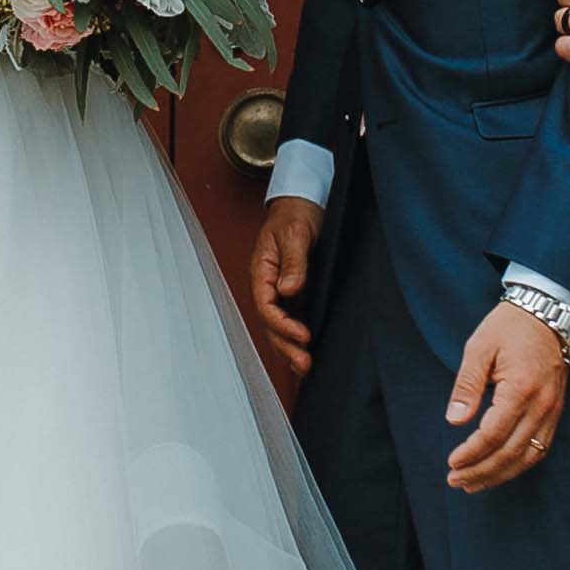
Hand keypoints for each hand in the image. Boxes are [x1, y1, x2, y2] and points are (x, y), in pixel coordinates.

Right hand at [246, 195, 325, 370]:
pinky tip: (307, 351)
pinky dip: (297, 337)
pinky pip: (293, 318)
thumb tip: (288, 290)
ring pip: (280, 326)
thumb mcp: (295, 233)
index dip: (282, 324)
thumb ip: (293, 262)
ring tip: (305, 367)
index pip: (266, 306)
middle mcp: (268, 284)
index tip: (302, 335)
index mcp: (262, 271)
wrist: (303, 202)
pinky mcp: (296, 292)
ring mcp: (281, 290)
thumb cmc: (295, 213)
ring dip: (290, 347)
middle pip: (271, 323)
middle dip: (285, 346)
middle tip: (304, 363)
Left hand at [442, 300, 569, 494]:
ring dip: (500, 474)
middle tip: (455, 480)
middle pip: (510, 453)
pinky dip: (518, 464)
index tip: (451, 462)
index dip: (471, 453)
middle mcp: (541, 405)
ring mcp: (552, 410)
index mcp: (520, 389)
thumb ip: (466, 386)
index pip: (493, 434)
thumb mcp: (479, 348)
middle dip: (481, 472)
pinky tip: (499, 470)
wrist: (547, 313)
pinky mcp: (556, 411)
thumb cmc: (510, 327)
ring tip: (473, 483)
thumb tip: (455, 421)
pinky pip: (540, 448)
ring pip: (528, 457)